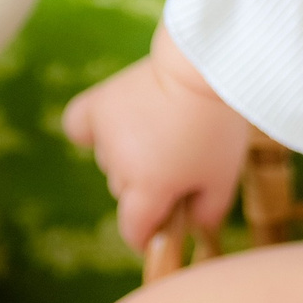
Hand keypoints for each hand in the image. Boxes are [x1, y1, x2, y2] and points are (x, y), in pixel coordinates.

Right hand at [60, 42, 251, 250]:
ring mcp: (106, 134)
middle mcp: (119, 166)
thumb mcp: (224, 177)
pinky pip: (79, 125)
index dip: (147, 233)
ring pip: (109, 161)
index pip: (134, 230)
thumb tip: (191, 229)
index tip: (160, 227)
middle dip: (147, 187)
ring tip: (162, 129)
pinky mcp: (99, 103)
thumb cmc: (218, 127)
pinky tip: (112, 127)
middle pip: (125, 192)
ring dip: (128, 154)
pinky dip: (91, 130)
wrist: (205, 68)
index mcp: (147, 189)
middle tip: (179, 160)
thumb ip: (207, 213)